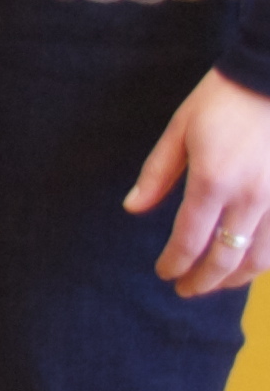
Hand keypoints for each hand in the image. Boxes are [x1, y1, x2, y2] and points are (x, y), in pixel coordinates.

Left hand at [123, 67, 269, 296]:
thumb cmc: (223, 100)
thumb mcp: (180, 130)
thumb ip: (157, 174)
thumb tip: (133, 209)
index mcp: (212, 182)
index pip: (188, 240)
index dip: (174, 264)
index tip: (164, 273)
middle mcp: (249, 198)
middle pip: (225, 258)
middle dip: (203, 281)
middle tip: (185, 290)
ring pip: (260, 258)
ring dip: (235, 277)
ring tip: (217, 283)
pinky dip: (264, 260)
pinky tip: (249, 263)